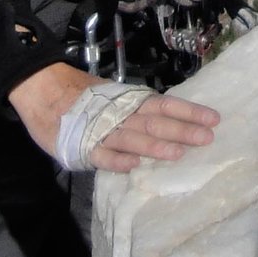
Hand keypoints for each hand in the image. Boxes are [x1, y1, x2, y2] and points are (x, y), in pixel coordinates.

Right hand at [9, 60, 219, 170]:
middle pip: (155, 122)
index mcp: (131, 102)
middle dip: (181, 130)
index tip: (214, 119)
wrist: (43, 88)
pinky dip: (116, 160)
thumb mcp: (115, 98)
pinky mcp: (82, 146)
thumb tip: (171, 121)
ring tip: (177, 154)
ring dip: (154, 147)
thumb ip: (138, 110)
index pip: (165, 105)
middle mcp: (121, 115)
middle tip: (207, 138)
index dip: (189, 112)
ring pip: (131, 138)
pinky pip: (101, 155)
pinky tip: (132, 167)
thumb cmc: (83, 97)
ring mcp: (101, 131)